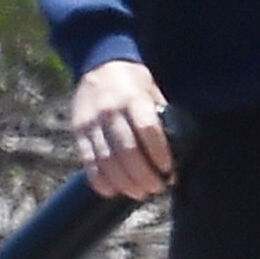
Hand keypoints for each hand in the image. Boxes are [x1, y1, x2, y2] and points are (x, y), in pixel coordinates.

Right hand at [71, 60, 173, 200]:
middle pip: (127, 150)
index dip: (159, 154)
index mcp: (132, 98)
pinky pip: (87, 161)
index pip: (147, 129)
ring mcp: (91, 122)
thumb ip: (162, 115)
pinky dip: (99, 180)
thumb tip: (181, 147)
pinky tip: (112, 191)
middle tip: (157, 187)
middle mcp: (109, 110)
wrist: (98, 65)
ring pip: (107, 160)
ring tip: (139, 192)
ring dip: (124, 182)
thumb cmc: (135, 82)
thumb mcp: (152, 90)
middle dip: (144, 174)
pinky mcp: (78, 132)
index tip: (169, 171)